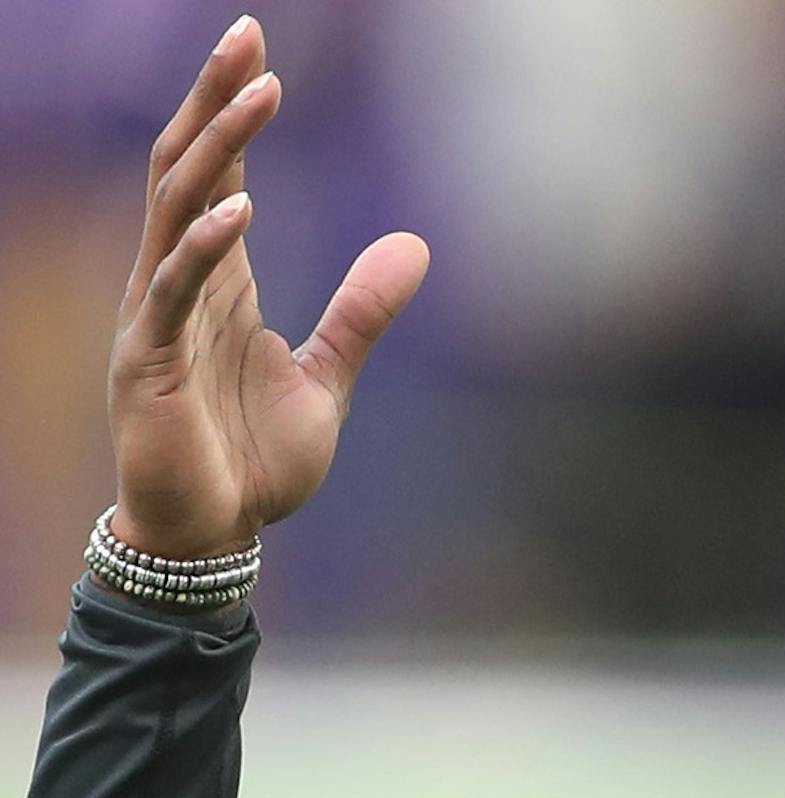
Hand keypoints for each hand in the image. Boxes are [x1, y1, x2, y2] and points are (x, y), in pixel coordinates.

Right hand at [106, 15, 429, 559]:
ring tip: (258, 93)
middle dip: (215, 101)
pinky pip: (171, 291)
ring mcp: (154, 318)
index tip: (258, 47)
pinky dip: (204, 247)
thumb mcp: (327, 377)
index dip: (232, 112)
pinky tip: (241, 208)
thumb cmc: (257, 460)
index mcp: (216, 282)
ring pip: (175, 209)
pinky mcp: (146, 362)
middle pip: (187, 169)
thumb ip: (363, 312)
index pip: (218, 175)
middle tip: (246, 34)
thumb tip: (414, 242)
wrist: (218, 536)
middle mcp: (175, 283)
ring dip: (218, 151)